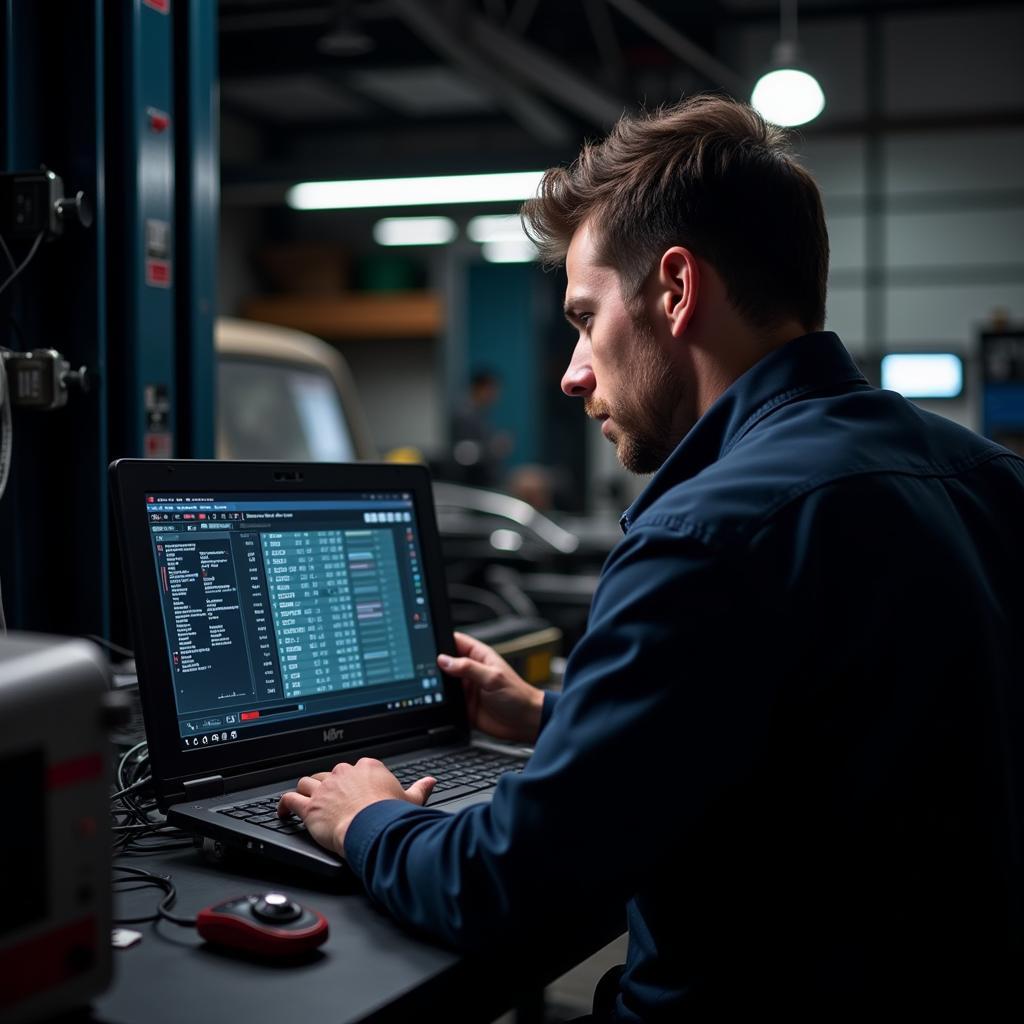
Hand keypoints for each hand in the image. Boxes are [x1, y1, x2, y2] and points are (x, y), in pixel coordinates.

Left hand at [277, 759, 434, 856]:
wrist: (373, 827)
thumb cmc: (391, 815)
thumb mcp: (410, 800)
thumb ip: (419, 788)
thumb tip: (430, 781)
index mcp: (366, 767)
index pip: (354, 769)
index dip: (351, 781)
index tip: (352, 791)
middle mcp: (343, 773)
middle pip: (329, 774)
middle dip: (328, 786)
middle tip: (330, 800)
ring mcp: (324, 788)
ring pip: (307, 782)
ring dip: (305, 791)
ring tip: (304, 800)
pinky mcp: (310, 806)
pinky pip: (290, 799)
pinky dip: (284, 804)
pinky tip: (283, 811)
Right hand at [438, 632, 543, 744]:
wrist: (525, 722)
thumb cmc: (518, 695)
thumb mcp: (493, 677)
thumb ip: (468, 668)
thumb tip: (444, 660)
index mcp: (479, 656)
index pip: (456, 641)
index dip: (442, 640)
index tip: (428, 643)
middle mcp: (470, 671)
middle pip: (445, 662)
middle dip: (434, 664)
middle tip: (424, 667)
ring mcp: (466, 688)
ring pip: (443, 682)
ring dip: (435, 684)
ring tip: (428, 685)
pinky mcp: (463, 706)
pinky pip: (446, 702)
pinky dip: (439, 702)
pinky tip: (434, 701)